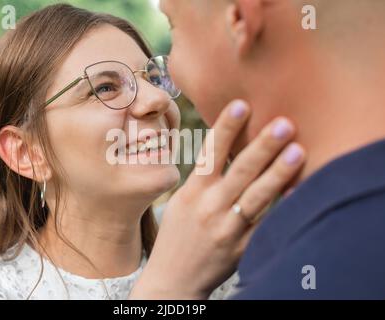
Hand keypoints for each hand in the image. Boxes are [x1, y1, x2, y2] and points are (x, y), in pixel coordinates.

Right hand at [130, 100, 304, 298]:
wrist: (173, 279)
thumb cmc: (177, 235)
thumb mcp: (182, 201)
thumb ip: (205, 178)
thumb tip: (231, 148)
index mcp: (192, 192)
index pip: (209, 154)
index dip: (225, 128)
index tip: (241, 105)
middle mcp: (209, 207)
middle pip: (239, 171)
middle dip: (262, 145)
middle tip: (284, 122)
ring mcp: (226, 229)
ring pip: (256, 197)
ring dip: (278, 173)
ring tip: (297, 150)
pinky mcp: (242, 249)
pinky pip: (266, 226)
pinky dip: (283, 209)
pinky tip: (300, 192)